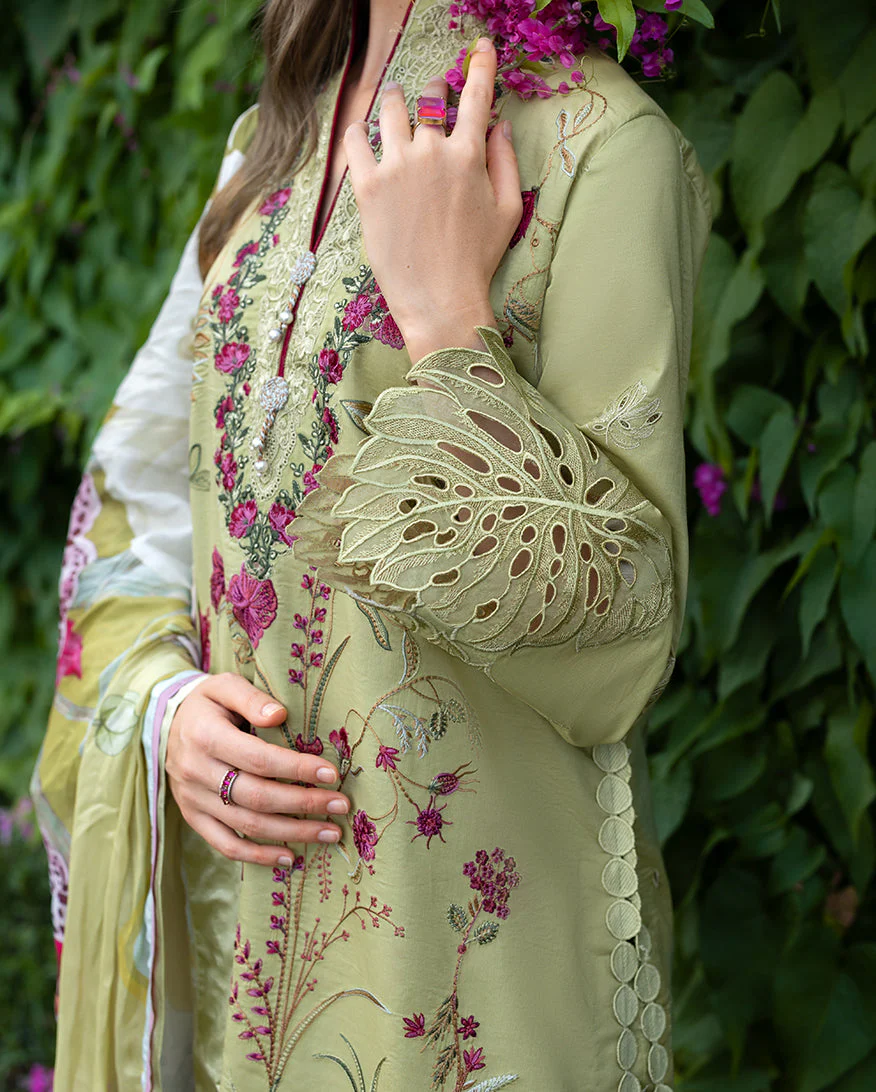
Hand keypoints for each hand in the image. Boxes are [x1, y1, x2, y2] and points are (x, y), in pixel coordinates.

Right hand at [166, 673, 349, 865]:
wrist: (164, 726)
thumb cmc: (207, 704)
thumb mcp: (224, 686)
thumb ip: (251, 698)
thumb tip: (279, 714)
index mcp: (205, 736)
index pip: (258, 759)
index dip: (296, 768)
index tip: (331, 774)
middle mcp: (196, 771)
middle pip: (257, 796)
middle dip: (304, 803)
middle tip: (341, 806)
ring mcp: (193, 799)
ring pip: (247, 824)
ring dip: (292, 832)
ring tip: (330, 833)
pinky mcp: (193, 817)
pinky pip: (225, 844)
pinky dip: (258, 856)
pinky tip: (290, 857)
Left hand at [344, 37, 522, 361]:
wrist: (439, 298)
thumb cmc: (477, 260)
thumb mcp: (508, 211)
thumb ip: (506, 163)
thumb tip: (501, 126)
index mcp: (470, 155)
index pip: (476, 96)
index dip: (480, 66)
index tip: (481, 47)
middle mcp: (432, 151)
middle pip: (429, 99)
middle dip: (432, 94)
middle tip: (429, 102)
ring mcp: (397, 166)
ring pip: (390, 110)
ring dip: (393, 102)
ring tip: (392, 105)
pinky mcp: (367, 186)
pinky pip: (355, 141)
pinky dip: (358, 132)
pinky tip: (361, 135)